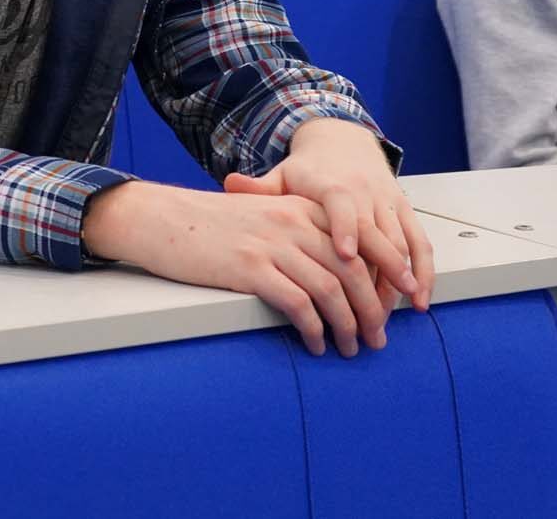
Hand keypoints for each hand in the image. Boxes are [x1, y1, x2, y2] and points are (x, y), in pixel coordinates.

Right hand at [81, 180, 389, 356]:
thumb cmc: (213, 225)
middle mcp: (294, 222)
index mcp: (301, 208)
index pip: (359, 243)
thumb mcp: (263, 216)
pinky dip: (314, 329)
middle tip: (377, 338)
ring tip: (350, 348)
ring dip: (347, 326)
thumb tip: (335, 275)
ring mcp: (273, 244)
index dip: (382, 277)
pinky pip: (298, 305)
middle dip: (371, 310)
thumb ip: (299, 234)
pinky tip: (314, 344)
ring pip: (331, 291)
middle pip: (352, 270)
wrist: (165, 220)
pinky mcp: (251, 269)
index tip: (391, 306)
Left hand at [225, 117, 434, 327]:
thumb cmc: (308, 170)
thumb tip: (229, 183)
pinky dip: (423, 270)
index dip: (345, 228)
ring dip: (399, 280)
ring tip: (390, 317)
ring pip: (399, 243)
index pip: (341, 205)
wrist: (344, 143)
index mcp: (333, 186)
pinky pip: (419, 241)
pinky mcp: (404, 210)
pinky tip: (419, 300)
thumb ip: (260, 188)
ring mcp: (387, 203)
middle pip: (376, 235)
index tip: (345, 256)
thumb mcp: (283, 176)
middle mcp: (365, 193)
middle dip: (378, 276)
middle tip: (372, 316)